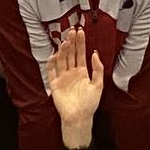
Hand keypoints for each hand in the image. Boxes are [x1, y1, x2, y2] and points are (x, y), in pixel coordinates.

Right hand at [45, 28, 106, 145]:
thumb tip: (95, 54)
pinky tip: (54, 55)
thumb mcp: (98, 85)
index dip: (80, 43)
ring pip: (61, 60)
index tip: (80, 31)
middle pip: (70, 54)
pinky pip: (51, 72)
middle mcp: (71, 72)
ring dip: (63, 50)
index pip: (80, 53)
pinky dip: (51, 63)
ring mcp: (62, 77)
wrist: (79, 118)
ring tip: (66, 41)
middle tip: (72, 31)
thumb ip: (97, 69)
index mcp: (82, 72)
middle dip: (71, 42)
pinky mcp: (54, 84)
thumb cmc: (90, 103)